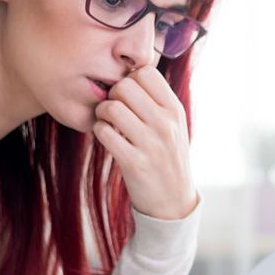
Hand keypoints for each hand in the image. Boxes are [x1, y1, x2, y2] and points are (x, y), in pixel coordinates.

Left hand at [92, 66, 197, 218]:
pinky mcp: (134, 162)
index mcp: (175, 110)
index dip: (131, 79)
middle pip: (125, 86)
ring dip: (102, 114)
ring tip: (108, 123)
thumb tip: (132, 73)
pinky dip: (99, 132)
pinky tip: (107, 138)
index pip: (146, 73)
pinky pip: (104, 133)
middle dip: (112, 94)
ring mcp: (151, 143)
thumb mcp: (174, 125)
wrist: (173, 201)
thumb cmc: (167, 157)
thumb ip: (157, 101)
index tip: (129, 95)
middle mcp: (165, 124)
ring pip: (112, 108)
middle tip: (113, 108)